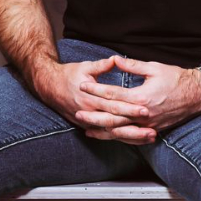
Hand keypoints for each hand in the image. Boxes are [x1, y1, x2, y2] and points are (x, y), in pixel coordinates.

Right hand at [33, 56, 156, 144]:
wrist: (49, 86)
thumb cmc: (68, 74)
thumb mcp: (85, 67)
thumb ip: (102, 65)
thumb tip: (116, 59)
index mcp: (89, 97)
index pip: (113, 105)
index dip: (129, 108)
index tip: (145, 109)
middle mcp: (88, 112)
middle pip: (115, 122)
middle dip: (134, 126)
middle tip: (152, 129)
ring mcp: (87, 121)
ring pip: (112, 132)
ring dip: (131, 136)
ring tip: (149, 137)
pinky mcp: (86, 126)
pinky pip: (106, 135)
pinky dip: (121, 138)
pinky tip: (135, 140)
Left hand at [74, 58, 200, 138]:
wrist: (198, 94)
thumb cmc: (177, 79)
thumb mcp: (154, 68)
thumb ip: (132, 66)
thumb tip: (114, 60)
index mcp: (141, 97)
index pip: (113, 94)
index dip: (96, 89)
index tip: (82, 85)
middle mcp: (143, 114)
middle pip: (113, 117)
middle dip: (94, 115)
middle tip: (78, 113)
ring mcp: (148, 124)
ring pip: (121, 131)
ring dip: (103, 130)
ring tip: (87, 129)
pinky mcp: (153, 129)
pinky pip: (131, 136)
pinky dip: (118, 137)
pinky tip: (108, 136)